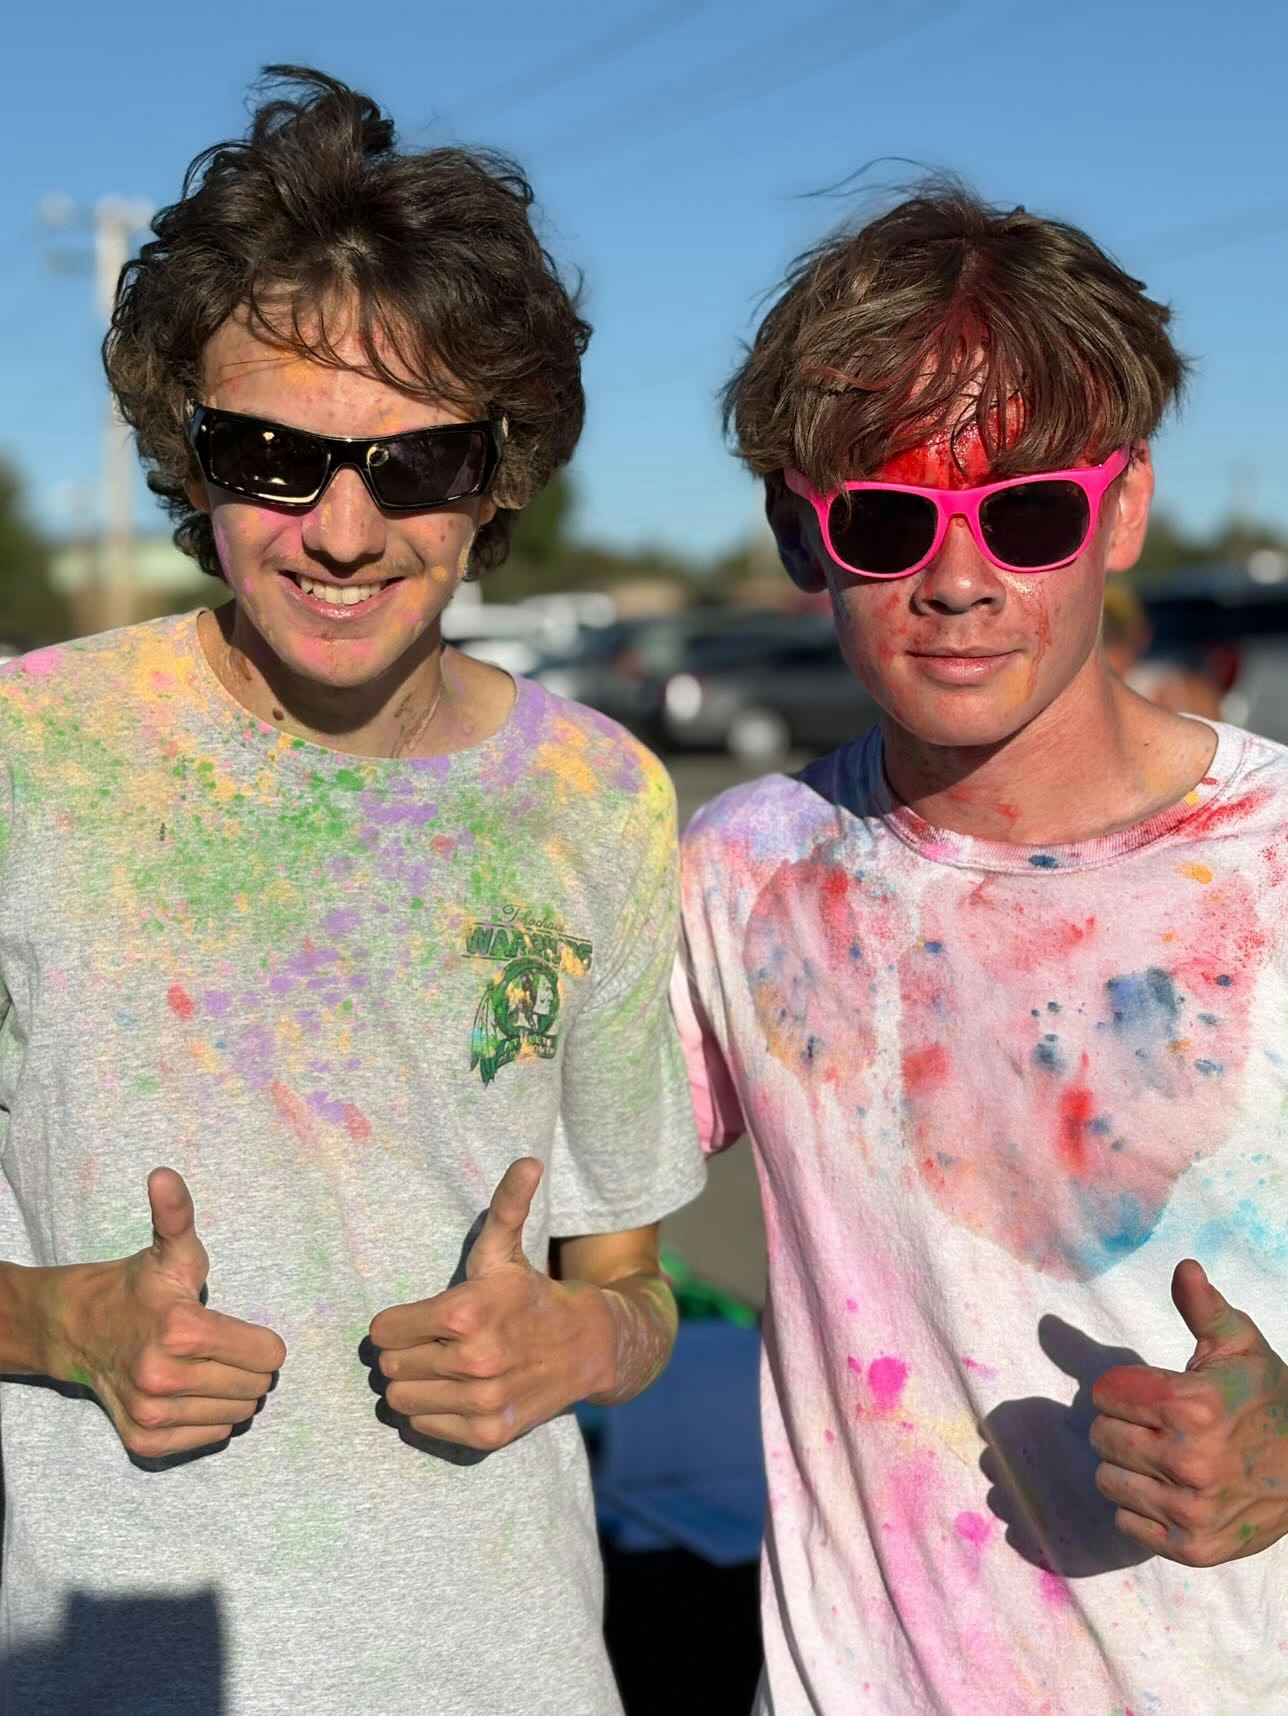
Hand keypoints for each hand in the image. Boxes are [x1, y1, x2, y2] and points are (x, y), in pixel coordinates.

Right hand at [46, 1167, 286, 1460]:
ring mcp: (152, 1414)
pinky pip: (210, 1438)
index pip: (269, 1355)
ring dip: (232, 1393)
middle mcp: (164, 1378)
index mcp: (181, 1331)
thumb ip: (178, 1214)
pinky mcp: (144, 1440)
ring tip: (205, 1367)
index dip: (262, 1341)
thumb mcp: (171, 1249)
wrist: (80, 1329)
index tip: (239, 1330)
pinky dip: (210, 1419)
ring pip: (238, 1414)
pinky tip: (191, 1393)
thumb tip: (164, 1175)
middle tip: (222, 1347)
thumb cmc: (139, 1286)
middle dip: (249, 1366)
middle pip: (257, 1387)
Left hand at [370, 1158, 614, 1451]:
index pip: (383, 1331)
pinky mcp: (487, 1433)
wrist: (585, 1347)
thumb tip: (528, 1160)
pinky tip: (457, 1391)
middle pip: (389, 1366)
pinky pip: (424, 1427)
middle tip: (431, 1342)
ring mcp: (481, 1400)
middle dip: (403, 1352)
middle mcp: (473, 1360)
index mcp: (466, 1311)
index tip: (418, 1318)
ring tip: (441, 1366)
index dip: (395, 1323)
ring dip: (413, 1384)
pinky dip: (432, 1412)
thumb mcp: (509, 1249)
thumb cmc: (529, 1292)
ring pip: (400, 1399)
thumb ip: (507, 1205)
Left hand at [1090, 1260, 1287, 1565]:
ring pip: (1107, 1479)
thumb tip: (1184, 1267)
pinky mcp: (1194, 1548)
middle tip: (1155, 1426)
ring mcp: (1192, 1509)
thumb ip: (1203, 1306)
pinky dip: (1139, 1507)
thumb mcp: (1241, 1344)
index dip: (1123, 1387)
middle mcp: (1190, 1460)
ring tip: (1161, 1457)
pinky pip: (1126, 1522)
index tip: (1150, 1391)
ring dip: (1126, 1466)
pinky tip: (1168, 1491)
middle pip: (1100, 1435)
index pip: (1106, 1392)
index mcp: (1193, 1405)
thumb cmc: (1267, 1398)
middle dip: (1121, 1424)